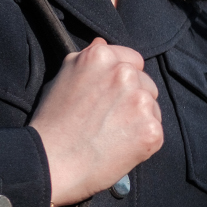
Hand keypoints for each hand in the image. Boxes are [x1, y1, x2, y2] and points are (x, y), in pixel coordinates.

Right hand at [29, 37, 163, 205]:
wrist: (52, 163)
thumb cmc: (51, 124)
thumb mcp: (62, 78)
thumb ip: (86, 59)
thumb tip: (102, 43)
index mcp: (101, 56)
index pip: (133, 60)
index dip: (123, 80)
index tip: (111, 96)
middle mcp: (124, 73)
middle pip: (146, 83)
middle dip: (132, 99)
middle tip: (108, 120)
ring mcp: (139, 101)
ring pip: (152, 107)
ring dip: (139, 120)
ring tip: (111, 136)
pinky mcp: (150, 129)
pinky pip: (155, 132)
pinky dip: (142, 142)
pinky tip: (119, 149)